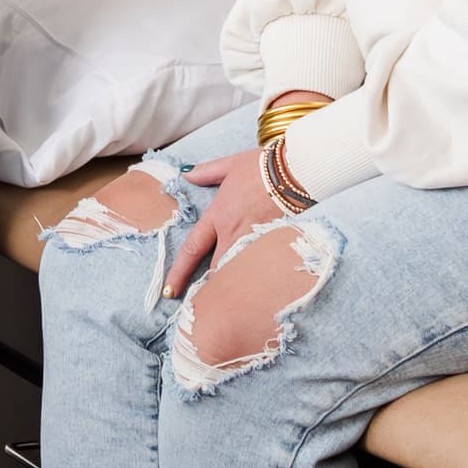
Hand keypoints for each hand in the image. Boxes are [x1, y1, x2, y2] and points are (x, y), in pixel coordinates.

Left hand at [168, 149, 285, 298]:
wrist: (298, 170)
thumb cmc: (264, 166)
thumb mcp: (231, 165)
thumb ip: (207, 172)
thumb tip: (187, 174)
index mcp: (218, 216)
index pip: (192, 250)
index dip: (179, 273)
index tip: (169, 292)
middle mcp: (233, 233)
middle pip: (216, 270)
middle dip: (210, 287)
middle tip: (205, 302)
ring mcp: (255, 242)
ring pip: (237, 273)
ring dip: (232, 285)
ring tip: (231, 303)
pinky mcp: (275, 245)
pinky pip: (260, 269)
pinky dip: (256, 279)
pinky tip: (259, 290)